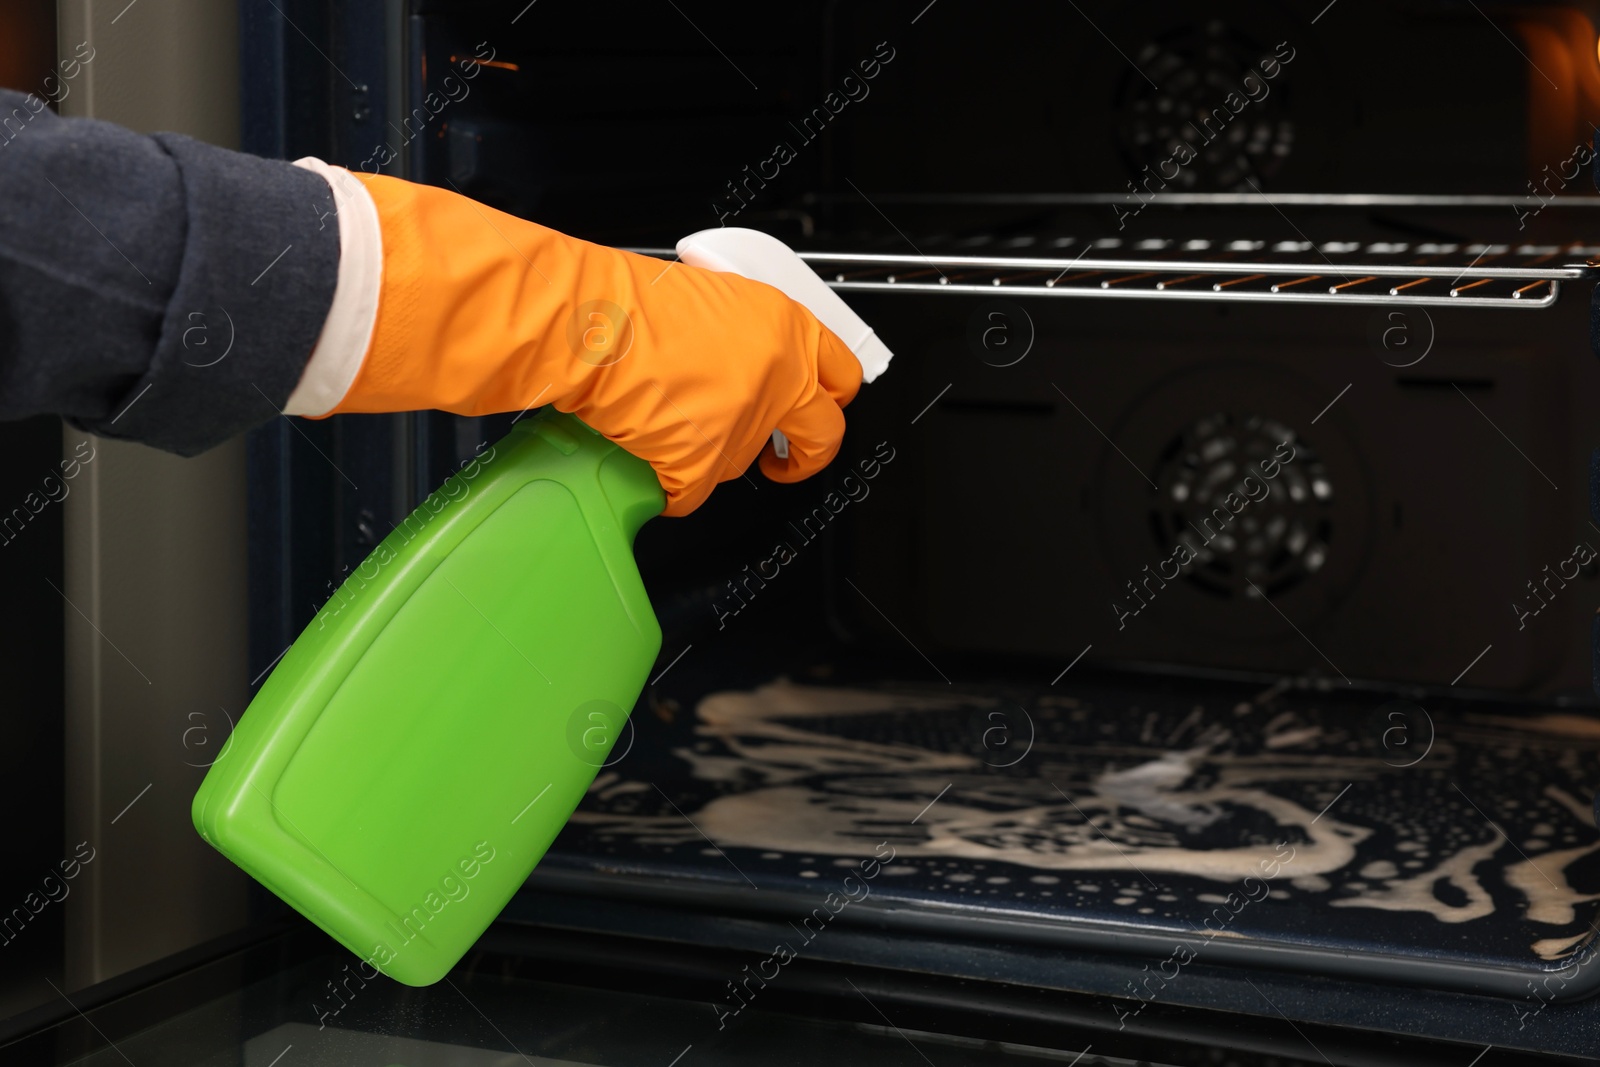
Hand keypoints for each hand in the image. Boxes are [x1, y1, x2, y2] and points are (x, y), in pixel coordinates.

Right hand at [327, 173, 861, 515]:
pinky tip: (642, 447)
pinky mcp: (702, 466)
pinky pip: (686, 491)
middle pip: (823, 439)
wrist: (589, 326)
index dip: (832, 400)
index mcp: (786, 328)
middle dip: (804, 458)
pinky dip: (663, 481)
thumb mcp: (714, 298)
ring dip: (708, 453)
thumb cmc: (630, 304)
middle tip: (784, 460)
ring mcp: (743, 428)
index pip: (843, 374)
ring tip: (666, 420)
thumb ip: (749, 337)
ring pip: (739, 463)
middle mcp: (777, 380)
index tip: (822, 409)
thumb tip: (747, 363)